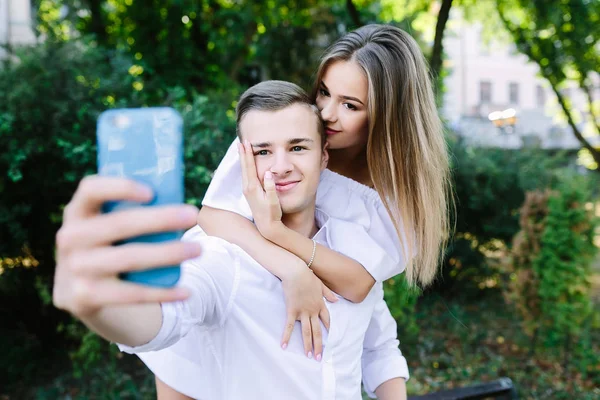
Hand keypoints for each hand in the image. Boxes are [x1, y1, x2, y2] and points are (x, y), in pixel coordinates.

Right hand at [53, 176, 200, 318]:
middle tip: (193, 215)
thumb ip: (133, 211)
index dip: (120, 187)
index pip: (91, 189)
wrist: (86, 294)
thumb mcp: (112, 227)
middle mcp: (70, 237)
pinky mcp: (83, 297)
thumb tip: (181, 206)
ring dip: (168, 253)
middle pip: (118, 224)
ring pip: (128, 258)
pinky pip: (130, 294)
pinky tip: (186, 291)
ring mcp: (74, 269)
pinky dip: (162, 293)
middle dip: (160, 219)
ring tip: (198, 250)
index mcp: (78, 211)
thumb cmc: (113, 246)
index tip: (152, 192)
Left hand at [239, 140, 281, 238]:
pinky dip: (245, 167)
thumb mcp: (274, 201)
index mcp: (253, 188)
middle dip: (243, 154)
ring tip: (242, 149)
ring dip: (243, 159)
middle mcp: (247, 188)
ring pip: (244, 171)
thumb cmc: (272, 213)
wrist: (267, 226)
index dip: (248, 154)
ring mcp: (247, 191)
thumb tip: (269, 173)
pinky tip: (246, 164)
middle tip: (240, 141)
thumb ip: (271, 187)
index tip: (246, 143)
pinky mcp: (249, 193)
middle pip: (244, 167)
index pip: (249, 167)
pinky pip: (245, 176)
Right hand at [280, 263, 337, 360]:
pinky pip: (290, 326)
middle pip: (317, 331)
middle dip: (319, 345)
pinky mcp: (292, 311)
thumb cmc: (307, 276)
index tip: (331, 339)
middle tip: (319, 357)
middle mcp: (313, 311)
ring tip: (309, 356)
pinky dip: (287, 336)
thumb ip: (328, 294)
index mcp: (320, 304)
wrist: (296, 272)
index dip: (329, 329)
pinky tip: (284, 346)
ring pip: (306, 332)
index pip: (326, 320)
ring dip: (308, 345)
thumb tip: (337, 301)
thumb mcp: (321, 285)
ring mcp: (302, 312)